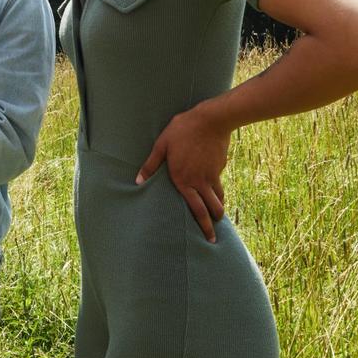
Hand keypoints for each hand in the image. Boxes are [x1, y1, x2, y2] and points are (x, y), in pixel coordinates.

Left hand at [136, 104, 229, 241]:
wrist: (210, 120)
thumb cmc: (182, 131)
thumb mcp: (162, 145)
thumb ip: (151, 165)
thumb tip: (138, 180)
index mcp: (184, 180)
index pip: (196, 209)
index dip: (203, 225)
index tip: (207, 237)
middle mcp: (200, 182)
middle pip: (212, 208)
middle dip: (214, 224)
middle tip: (214, 236)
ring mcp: (212, 175)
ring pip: (219, 198)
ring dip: (218, 208)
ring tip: (217, 216)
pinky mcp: (220, 167)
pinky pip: (219, 183)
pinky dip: (219, 192)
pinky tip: (216, 192)